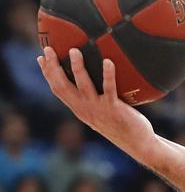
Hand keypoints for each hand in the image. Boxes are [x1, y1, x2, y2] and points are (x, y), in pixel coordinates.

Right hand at [37, 47, 156, 158]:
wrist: (136, 142)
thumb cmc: (122, 123)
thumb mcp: (102, 110)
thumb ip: (96, 96)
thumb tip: (98, 75)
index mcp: (79, 108)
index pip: (58, 89)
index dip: (48, 74)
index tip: (41, 57)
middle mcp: (84, 109)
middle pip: (62, 86)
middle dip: (53, 67)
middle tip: (48, 49)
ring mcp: (97, 109)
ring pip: (83, 85)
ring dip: (77, 67)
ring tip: (74, 50)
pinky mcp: (113, 108)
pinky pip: (109, 88)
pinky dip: (108, 74)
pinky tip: (108, 61)